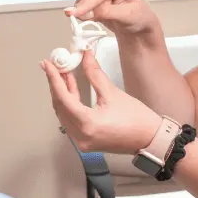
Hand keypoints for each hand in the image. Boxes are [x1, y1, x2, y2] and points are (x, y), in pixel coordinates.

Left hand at [42, 49, 162, 154]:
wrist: (149, 139)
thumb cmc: (137, 121)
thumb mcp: (113, 93)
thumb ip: (94, 74)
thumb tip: (85, 57)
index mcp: (87, 124)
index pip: (62, 98)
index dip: (53, 79)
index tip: (48, 65)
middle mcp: (81, 136)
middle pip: (59, 106)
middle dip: (56, 85)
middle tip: (54, 67)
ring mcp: (82, 141)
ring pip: (63, 113)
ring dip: (62, 94)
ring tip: (63, 75)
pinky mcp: (86, 141)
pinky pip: (70, 120)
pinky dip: (69, 105)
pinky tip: (71, 90)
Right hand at [67, 0, 159, 38]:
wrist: (137, 22)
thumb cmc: (137, 16)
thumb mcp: (127, 15)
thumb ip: (106, 12)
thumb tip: (86, 12)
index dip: (86, 5)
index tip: (72, 14)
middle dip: (88, 8)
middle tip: (101, 18)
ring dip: (87, 10)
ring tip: (106, 14)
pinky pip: (79, 3)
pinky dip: (85, 10)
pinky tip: (97, 13)